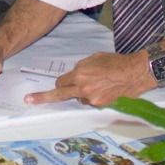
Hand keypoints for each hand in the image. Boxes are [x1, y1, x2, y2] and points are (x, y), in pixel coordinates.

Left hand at [23, 50, 153, 106]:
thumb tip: (74, 75)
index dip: (61, 82)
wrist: (134, 73)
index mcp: (80, 74)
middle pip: (60, 94)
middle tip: (29, 100)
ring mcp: (92, 99)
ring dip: (82, 93)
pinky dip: (93, 96)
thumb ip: (81, 68)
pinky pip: (90, 101)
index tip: (50, 87)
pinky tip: (105, 89)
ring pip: (79, 98)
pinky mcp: (101, 105)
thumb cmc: (115, 62)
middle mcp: (83, 88)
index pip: (61, 82)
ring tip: (99, 84)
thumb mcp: (94, 59)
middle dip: (44, 97)